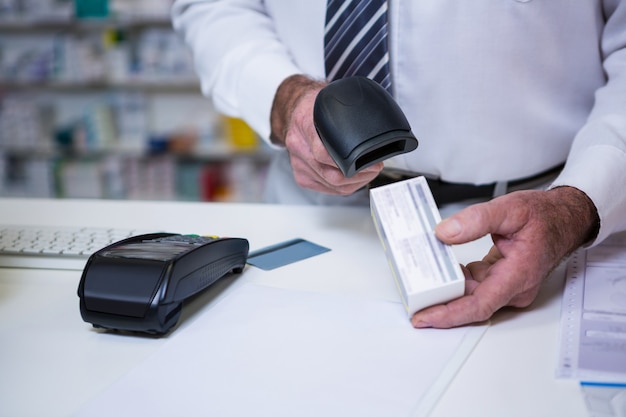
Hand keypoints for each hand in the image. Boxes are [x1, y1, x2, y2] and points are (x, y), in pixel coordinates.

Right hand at [270, 75, 382, 194]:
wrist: (293, 112)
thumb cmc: (312, 107)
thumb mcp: (328, 99)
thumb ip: (345, 109)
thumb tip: (372, 116)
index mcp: (304, 125)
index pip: (323, 153)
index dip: (349, 163)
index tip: (369, 162)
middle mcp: (299, 147)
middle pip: (330, 175)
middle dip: (359, 175)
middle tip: (374, 168)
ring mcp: (298, 164)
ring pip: (331, 185)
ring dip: (354, 183)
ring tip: (367, 173)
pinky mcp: (301, 176)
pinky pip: (327, 189)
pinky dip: (343, 188)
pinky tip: (353, 180)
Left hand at [411, 186, 598, 328]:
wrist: (564, 218)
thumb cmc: (544, 216)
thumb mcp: (509, 208)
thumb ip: (476, 219)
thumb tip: (445, 233)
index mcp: (518, 274)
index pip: (479, 305)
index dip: (449, 314)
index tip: (424, 317)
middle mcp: (514, 287)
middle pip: (470, 304)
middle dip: (440, 303)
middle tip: (410, 298)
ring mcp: (508, 286)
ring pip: (471, 295)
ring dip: (446, 289)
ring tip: (419, 281)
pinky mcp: (502, 281)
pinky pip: (475, 285)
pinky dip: (457, 279)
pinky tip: (440, 268)